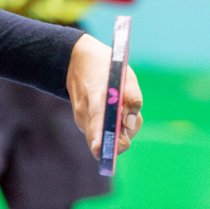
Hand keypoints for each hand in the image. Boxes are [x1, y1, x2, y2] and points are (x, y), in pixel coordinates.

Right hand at [65, 34, 142, 157]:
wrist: (76, 58)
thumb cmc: (106, 66)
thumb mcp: (126, 75)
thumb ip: (133, 99)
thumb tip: (130, 123)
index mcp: (95, 98)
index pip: (96, 127)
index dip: (103, 142)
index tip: (108, 149)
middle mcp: (84, 113)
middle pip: (102, 142)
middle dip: (120, 140)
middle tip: (127, 121)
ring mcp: (80, 119)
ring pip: (104, 139)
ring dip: (118, 132)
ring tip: (121, 110)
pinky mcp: (82, 122)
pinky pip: (100, 133)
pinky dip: (111, 129)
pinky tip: (113, 113)